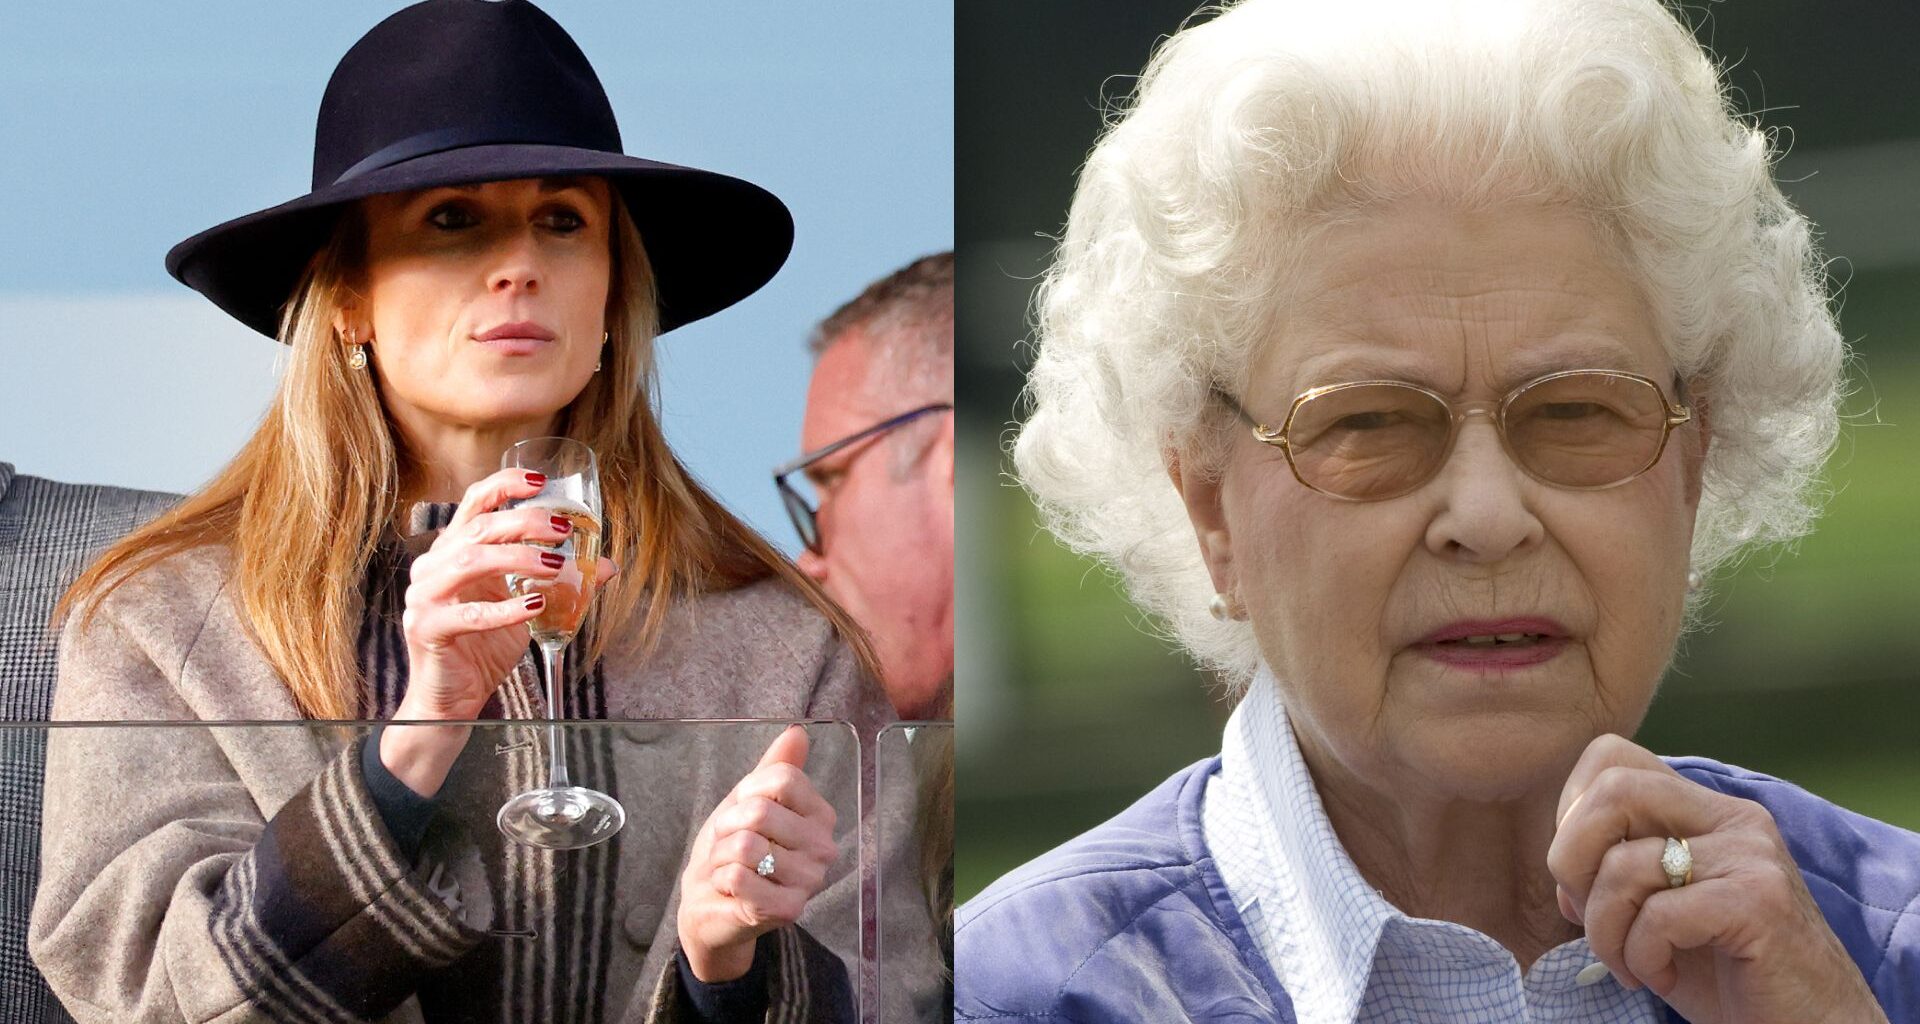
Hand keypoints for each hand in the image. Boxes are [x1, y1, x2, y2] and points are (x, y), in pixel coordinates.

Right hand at [384, 469, 616, 796]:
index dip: (504, 485)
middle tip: (563, 529)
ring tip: (555, 565)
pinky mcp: (427, 629)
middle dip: (525, 522)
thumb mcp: (525, 606)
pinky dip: (504, 609)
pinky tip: (534, 606)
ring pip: (470, 560)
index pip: (473, 503)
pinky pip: (468, 615)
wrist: (450, 701)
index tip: (540, 481)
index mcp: (452, 551)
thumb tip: (608, 565)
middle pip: (478, 527)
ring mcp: (424, 597)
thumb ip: (558, 582)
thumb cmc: (482, 648)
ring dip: (517, 558)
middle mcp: (433, 567)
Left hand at [677, 725, 840, 982]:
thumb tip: (798, 732)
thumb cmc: (732, 847)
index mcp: (820, 814)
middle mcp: (824, 846)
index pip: (782, 779)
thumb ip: (775, 767)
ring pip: (746, 846)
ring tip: (729, 867)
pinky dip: (721, 879)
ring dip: (722, 856)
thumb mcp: (748, 800)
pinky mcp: (789, 909)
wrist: (711, 901)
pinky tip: (730, 889)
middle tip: (729, 845)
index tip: (741, 811)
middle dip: (727, 827)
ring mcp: (810, 880)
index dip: (747, 792)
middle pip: (761, 812)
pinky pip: (739, 877)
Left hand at [1547, 734, 1886, 1023]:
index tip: (1581, 878)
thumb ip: (1615, 875)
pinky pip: (1658, 915)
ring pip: (1624, 864)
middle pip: (1612, 789)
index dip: (1572, 813)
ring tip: (1629, 965)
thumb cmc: (1727, 973)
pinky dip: (1642, 956)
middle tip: (1586, 916)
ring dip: (1604, 930)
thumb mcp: (1660, 912)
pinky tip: (1663, 977)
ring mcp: (1751, 856)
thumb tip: (1564, 874)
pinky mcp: (1760, 902)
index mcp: (1706, 810)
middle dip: (1572, 859)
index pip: (1611, 759)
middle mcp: (1734, 819)